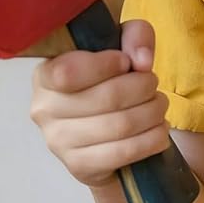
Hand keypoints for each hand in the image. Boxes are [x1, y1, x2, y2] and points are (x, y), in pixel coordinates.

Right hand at [29, 19, 169, 187]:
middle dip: (143, 87)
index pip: (68, 72)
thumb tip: (142, 61)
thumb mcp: (122, 42)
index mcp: (45, 74)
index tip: (126, 62)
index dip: (105, 65)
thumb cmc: (108, 75)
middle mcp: (44, 109)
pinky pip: (124, 153)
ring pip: (120, 125)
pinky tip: (158, 129)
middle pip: (107, 97)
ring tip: (159, 105)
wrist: (101, 125)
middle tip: (153, 83)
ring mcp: (58, 142)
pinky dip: (151, 139)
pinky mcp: (79, 166)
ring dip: (152, 112)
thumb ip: (135, 36)